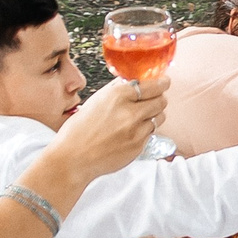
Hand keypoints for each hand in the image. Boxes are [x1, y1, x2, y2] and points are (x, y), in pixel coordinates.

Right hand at [45, 74, 167, 180]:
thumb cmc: (79, 129)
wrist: (73, 158)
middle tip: (154, 99)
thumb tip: (132, 79)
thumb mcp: (96, 100)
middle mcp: (130, 112)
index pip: (153, 85)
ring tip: (140, 117)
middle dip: (159, 99)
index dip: (162, 83)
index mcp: (118, 95)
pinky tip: (130, 132)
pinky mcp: (138, 146)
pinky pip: (150, 133)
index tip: (164, 81)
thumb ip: (117, 88)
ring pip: (159, 118)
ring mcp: (136, 131)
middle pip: (161, 101)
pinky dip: (144, 131)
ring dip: (153, 115)